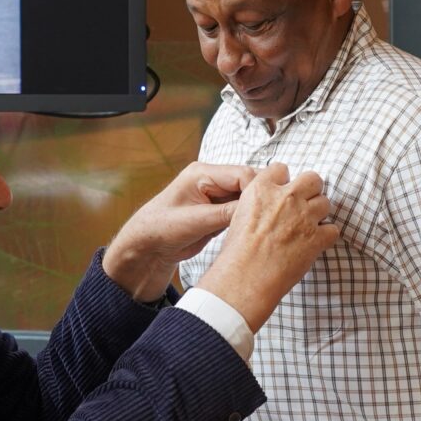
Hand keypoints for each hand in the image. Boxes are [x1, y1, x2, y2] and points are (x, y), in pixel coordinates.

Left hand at [103, 162, 258, 301]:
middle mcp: (212, 180)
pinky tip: (257, 230)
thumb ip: (224, 214)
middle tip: (273, 218)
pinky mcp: (219, 211)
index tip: (268, 208)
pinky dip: (249, 219)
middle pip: (249, 183)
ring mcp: (217, 195)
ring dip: (256, 209)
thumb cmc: (161, 228)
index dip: (258, 190)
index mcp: (202, 173)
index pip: (242, 174)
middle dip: (261, 198)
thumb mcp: (194, 221)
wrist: (147, 246)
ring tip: (268, 225)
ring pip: (248, 197)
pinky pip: (242, 210)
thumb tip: (256, 209)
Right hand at [195, 163, 337, 330]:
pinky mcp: (317, 238)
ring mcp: (304, 217)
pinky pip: (333, 230)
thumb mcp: (239, 216)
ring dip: (318, 214)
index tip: (282, 191)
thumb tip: (269, 205)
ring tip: (306, 227)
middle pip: (312, 179)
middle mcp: (285, 198)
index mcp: (261, 189)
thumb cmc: (237, 253)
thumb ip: (259, 203)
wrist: (245, 278)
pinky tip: (313, 243)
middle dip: (310, 190)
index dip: (283, 181)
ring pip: (325, 203)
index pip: (281, 168)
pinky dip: (326, 236)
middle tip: (302, 205)